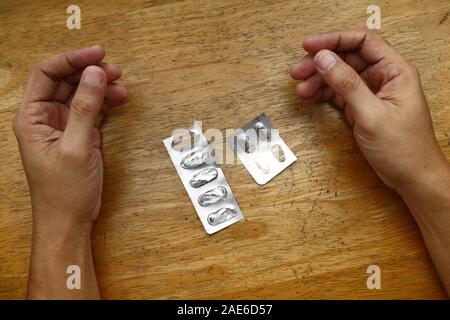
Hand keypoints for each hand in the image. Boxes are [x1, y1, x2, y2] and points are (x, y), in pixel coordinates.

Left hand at [13, 45, 127, 234]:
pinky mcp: (80, 135)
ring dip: (101, 86)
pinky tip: (119, 99)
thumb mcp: (75, 147)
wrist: (69, 220)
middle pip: (66, 81)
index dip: (72, 59)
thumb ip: (86, 109)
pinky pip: (93, 109)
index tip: (97, 54)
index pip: (47, 74)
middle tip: (114, 70)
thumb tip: (94, 74)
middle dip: (89, 72)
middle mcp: (46, 118)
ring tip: (121, 85)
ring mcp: (64, 126)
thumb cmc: (63, 191)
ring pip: (82, 94)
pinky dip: (106, 102)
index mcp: (32, 117)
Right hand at [290, 29, 448, 191]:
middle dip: (321, 62)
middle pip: (347, 58)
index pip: (363, 41)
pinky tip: (309, 97)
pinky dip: (323, 94)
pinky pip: (338, 93)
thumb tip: (324, 58)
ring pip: (339, 76)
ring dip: (318, 80)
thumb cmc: (403, 148)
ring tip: (300, 89)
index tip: (310, 46)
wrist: (411, 178)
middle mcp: (383, 77)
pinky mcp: (362, 107)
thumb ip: (347, 84)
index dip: (334, 40)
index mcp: (395, 71)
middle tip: (298, 71)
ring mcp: (371, 93)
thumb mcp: (371, 114)